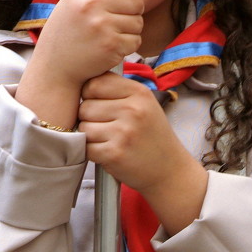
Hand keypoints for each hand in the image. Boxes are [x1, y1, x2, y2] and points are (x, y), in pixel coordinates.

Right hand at [17, 0, 150, 127]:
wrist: (54, 67)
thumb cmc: (69, 31)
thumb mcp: (81, 0)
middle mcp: (91, 3)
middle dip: (130, 11)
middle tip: (110, 21)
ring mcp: (102, 25)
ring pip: (138, 21)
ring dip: (128, 30)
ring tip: (105, 35)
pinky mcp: (111, 46)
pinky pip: (136, 40)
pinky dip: (126, 46)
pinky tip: (108, 48)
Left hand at [79, 72, 206, 232]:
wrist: (169, 170)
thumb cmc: (151, 135)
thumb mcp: (144, 104)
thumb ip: (117, 90)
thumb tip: (82, 81)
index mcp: (139, 93)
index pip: (95, 83)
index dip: (90, 94)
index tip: (98, 104)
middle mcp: (132, 110)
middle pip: (85, 106)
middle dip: (89, 117)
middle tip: (106, 126)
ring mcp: (123, 132)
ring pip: (84, 127)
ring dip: (90, 136)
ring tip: (108, 140)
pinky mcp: (114, 154)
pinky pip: (86, 147)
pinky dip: (92, 152)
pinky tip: (108, 152)